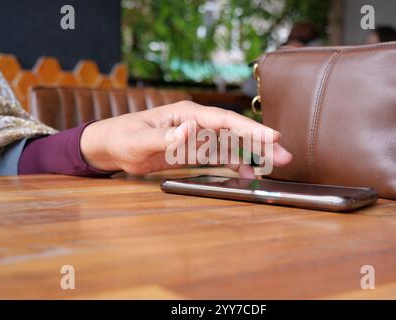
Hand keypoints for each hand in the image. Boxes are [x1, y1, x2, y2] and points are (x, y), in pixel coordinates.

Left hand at [80, 101, 292, 177]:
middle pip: (234, 132)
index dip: (249, 128)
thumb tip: (191, 129)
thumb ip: (167, 136)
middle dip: (259, 143)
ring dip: (253, 154)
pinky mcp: (193, 152)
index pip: (224, 120)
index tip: (271, 137)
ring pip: (231, 145)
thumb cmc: (123, 137)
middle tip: (284, 156)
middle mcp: (197, 124)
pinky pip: (219, 157)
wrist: (111, 147)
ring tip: (276, 165)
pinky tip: (248, 172)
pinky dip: (235, 164)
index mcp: (187, 114)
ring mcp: (197, 138)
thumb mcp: (141, 139)